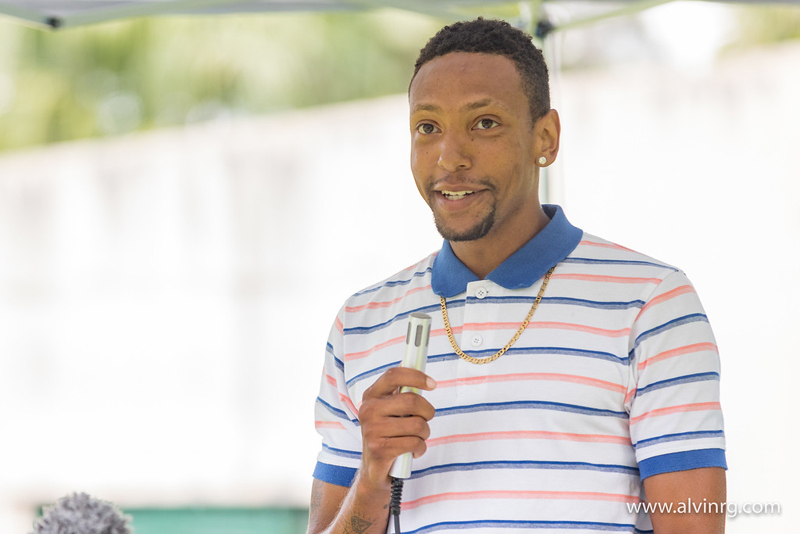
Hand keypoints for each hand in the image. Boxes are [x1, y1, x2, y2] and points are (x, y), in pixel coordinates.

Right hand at [357, 367, 435, 489]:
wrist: (374, 470)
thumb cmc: (388, 434)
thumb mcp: (389, 409)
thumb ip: (400, 390)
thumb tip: (414, 362)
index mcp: (371, 395)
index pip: (393, 375)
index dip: (416, 376)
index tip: (433, 384)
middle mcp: (368, 410)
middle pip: (411, 401)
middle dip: (427, 412)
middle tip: (426, 419)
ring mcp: (372, 430)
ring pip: (417, 424)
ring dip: (424, 433)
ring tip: (417, 438)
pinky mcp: (379, 449)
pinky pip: (414, 443)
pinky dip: (420, 448)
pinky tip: (413, 451)